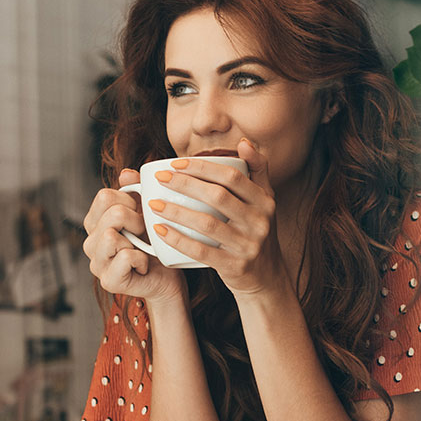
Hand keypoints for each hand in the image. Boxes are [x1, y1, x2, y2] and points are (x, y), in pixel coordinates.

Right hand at [83, 169, 186, 303]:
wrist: (168, 279)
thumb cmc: (156, 245)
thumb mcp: (146, 213)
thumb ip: (135, 191)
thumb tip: (127, 174)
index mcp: (95, 223)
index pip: (104, 196)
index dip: (129, 202)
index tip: (141, 215)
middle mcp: (90, 242)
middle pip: (112, 214)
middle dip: (137, 221)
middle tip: (144, 235)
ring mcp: (96, 263)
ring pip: (111, 236)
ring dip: (137, 241)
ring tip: (143, 250)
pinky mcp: (108, 281)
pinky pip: (124, 257)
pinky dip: (141, 259)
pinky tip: (143, 266)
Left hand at [147, 139, 286, 295]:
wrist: (267, 278)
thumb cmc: (256, 233)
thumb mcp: (264, 202)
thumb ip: (257, 170)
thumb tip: (243, 142)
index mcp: (265, 201)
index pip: (232, 176)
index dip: (202, 167)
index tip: (175, 163)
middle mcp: (260, 222)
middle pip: (218, 196)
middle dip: (185, 184)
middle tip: (160, 178)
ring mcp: (249, 245)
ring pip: (208, 223)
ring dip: (177, 211)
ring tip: (153, 203)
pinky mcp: (236, 266)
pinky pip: (203, 251)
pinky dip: (179, 240)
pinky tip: (160, 230)